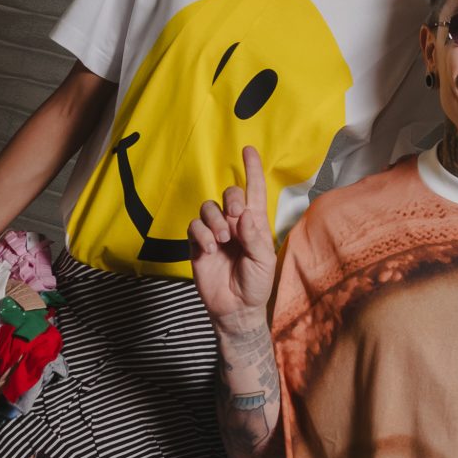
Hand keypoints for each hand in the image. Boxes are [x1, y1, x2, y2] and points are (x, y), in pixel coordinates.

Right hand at [188, 146, 276, 324]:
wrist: (235, 308)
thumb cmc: (255, 284)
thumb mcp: (263, 261)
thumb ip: (254, 237)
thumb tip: (245, 214)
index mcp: (255, 224)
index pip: (255, 191)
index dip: (253, 170)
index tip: (249, 150)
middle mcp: (235, 223)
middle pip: (229, 194)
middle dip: (232, 199)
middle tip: (236, 219)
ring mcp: (215, 232)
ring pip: (209, 207)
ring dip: (215, 220)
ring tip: (222, 239)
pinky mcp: (198, 244)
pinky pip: (195, 226)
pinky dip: (202, 234)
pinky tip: (209, 249)